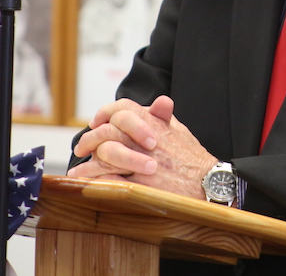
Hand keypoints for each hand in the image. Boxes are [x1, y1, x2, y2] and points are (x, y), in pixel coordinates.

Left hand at [68, 95, 216, 199]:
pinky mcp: (139, 183)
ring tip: (78, 171)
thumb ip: (163, 116)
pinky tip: (88, 184)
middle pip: (108, 132)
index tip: (96, 122)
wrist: (207, 182)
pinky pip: (110, 179)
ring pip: (105, 157)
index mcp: (153, 122)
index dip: (106, 113)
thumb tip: (160, 101)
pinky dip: (96, 181)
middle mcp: (144, 139)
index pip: (122, 108)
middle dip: (90, 140)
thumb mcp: (180, 130)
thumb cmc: (193, 157)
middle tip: (81, 148)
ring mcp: (140, 161)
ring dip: (88, 164)